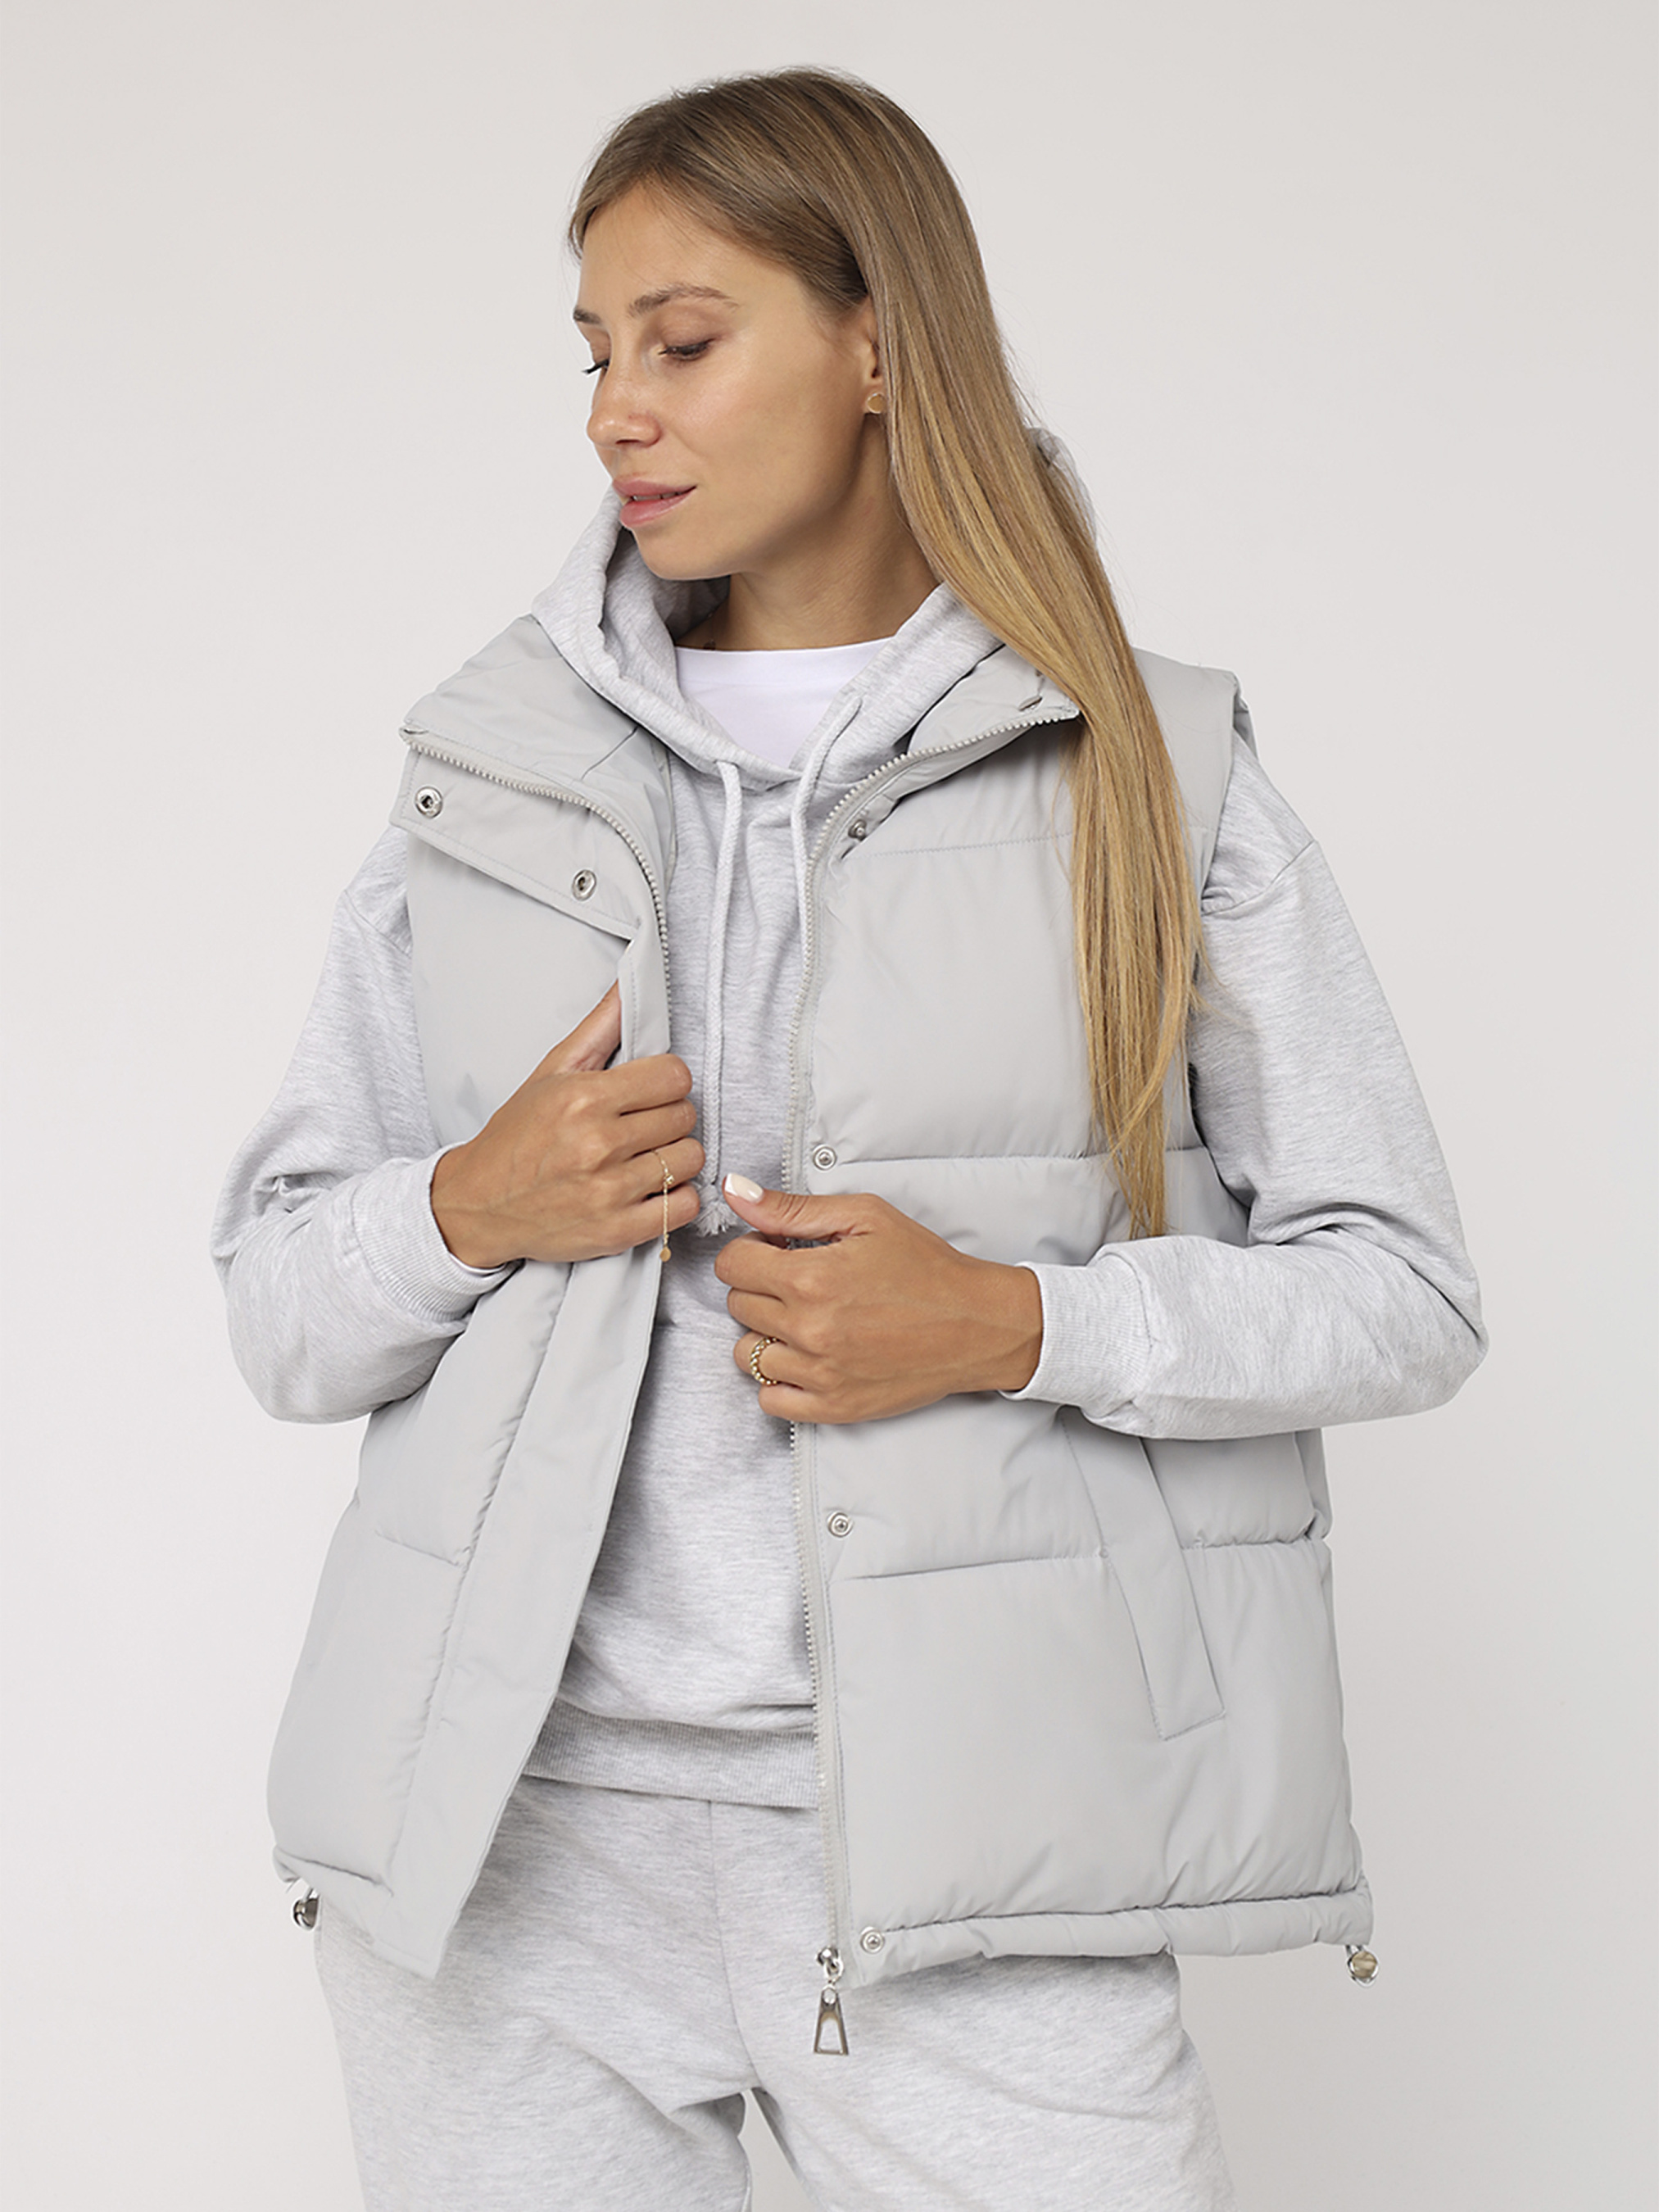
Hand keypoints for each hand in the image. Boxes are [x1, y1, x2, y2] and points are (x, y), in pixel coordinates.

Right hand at [430, 982, 703, 1266]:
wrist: (478, 1204)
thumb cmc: (518, 1136)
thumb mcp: (551, 1072)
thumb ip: (600, 1028)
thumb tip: (630, 980)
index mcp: (584, 1098)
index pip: (674, 1075)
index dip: (667, 1081)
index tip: (649, 1091)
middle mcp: (598, 1143)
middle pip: (685, 1116)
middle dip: (668, 1118)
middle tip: (642, 1126)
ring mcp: (610, 1190)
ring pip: (689, 1159)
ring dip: (675, 1158)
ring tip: (645, 1157)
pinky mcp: (618, 1230)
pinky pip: (685, 1206)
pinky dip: (676, 1198)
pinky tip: (650, 1189)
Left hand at [715, 1175, 1042, 1423]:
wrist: (975, 1324)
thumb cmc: (926, 1267)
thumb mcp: (865, 1217)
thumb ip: (791, 1208)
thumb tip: (736, 1191)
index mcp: (811, 1279)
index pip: (731, 1266)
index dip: (751, 1250)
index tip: (777, 1251)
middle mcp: (808, 1330)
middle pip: (738, 1305)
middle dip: (761, 1286)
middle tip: (800, 1280)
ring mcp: (819, 1374)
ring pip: (746, 1353)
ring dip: (766, 1332)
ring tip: (803, 1319)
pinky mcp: (833, 1406)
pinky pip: (769, 1398)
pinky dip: (777, 1378)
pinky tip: (805, 1356)